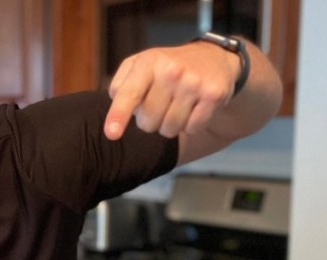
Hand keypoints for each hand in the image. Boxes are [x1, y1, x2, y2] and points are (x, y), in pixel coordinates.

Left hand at [103, 42, 238, 139]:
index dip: (118, 115)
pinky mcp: (213, 95)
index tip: (111, 134)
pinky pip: (192, 128)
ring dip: (169, 125)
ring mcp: (193, 83)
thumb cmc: (168, 67)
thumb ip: (121, 85)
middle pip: (148, 121)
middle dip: (149, 121)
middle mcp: (171, 70)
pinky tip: (193, 108)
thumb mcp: (141, 65)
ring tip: (176, 106)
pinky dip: (190, 125)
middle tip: (159, 106)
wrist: (214, 58)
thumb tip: (115, 110)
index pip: (129, 93)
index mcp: (148, 62)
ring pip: (169, 129)